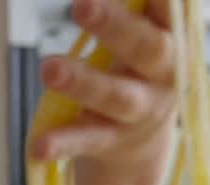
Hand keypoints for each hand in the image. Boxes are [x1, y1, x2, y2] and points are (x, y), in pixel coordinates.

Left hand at [27, 0, 176, 172]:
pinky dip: (61, 143)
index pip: (170, 5)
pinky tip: (37, 146)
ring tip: (48, 67)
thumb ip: (129, 2)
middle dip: (115, 25)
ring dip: (82, 80)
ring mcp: (140, 110)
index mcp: (171, 34)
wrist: (142, 143)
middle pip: (146, 47)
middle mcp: (164, 72)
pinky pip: (86, 141)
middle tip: (80, 4)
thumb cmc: (134, 64)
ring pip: (116, 96)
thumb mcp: (140, 24)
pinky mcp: (112, 141)